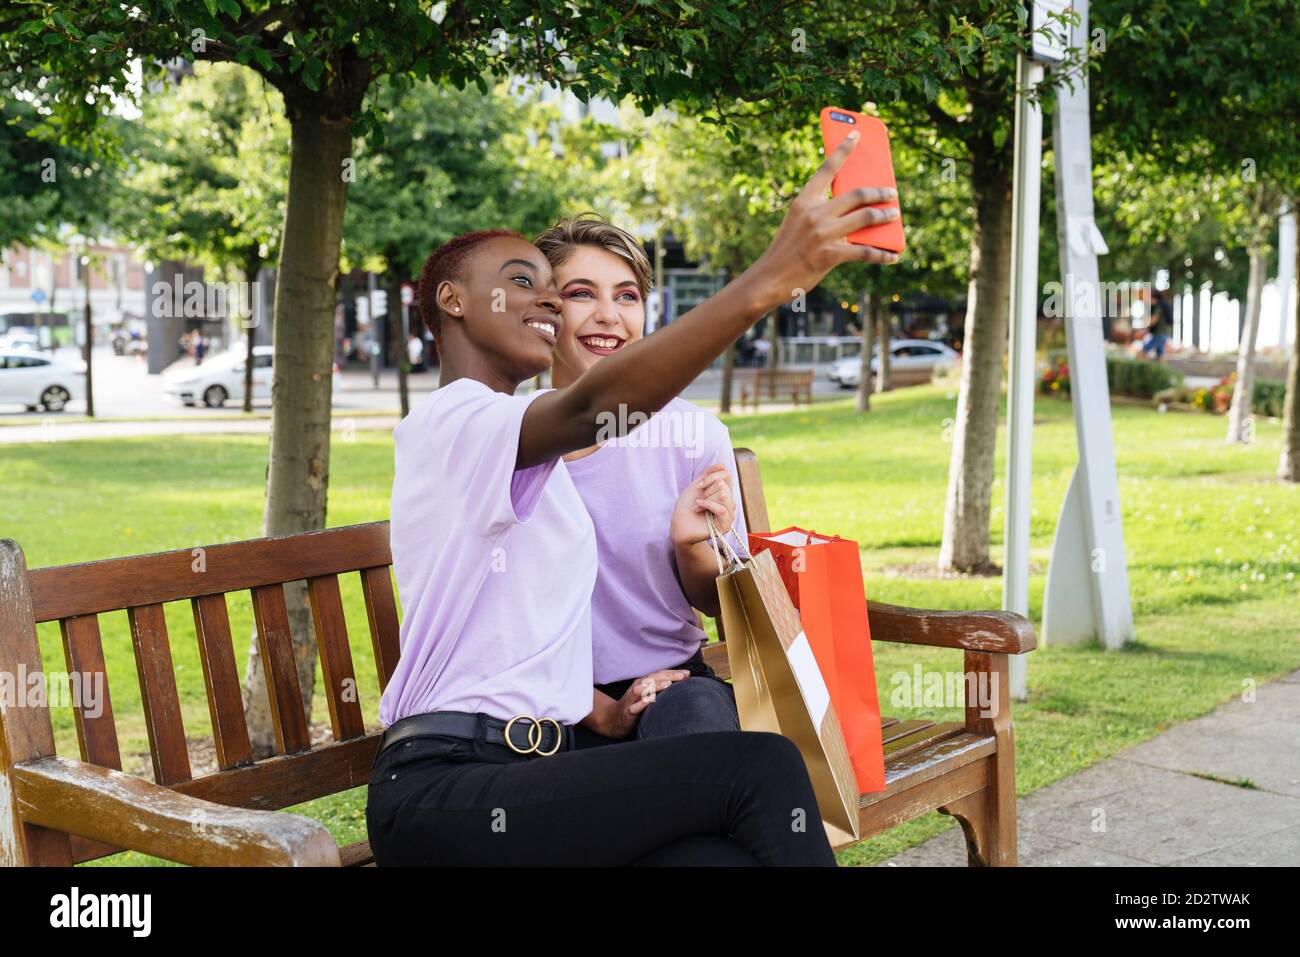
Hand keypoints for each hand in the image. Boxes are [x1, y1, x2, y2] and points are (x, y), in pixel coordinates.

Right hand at [601, 670, 690, 738]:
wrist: (613, 719)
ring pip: (641, 689)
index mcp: (643, 682)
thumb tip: (683, 681)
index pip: (659, 674)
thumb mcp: (647, 694)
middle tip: (682, 676)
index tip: (688, 673)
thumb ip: (661, 687)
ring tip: (667, 684)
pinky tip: (651, 699)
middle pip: (652, 678)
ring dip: (654, 686)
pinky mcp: (627, 712)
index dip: (673, 673)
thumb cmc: (635, 705)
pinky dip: (643, 702)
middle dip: (668, 676)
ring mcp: (631, 699)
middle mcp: (637, 688)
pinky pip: (634, 706)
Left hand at [670, 464, 735, 548]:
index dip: (712, 476)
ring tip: (697, 506)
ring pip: (724, 496)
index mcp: (724, 492)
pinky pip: (722, 509)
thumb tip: (722, 466)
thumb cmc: (687, 506)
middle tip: (698, 500)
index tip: (699, 485)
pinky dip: (707, 505)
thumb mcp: (697, 486)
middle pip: (724, 486)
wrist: (679, 523)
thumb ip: (709, 474)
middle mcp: (729, 502)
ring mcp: (729, 514)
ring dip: (706, 499)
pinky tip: (698, 507)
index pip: (727, 474)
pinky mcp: (725, 525)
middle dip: (706, 491)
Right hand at [747, 132, 899, 310]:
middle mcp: (814, 213)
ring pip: (865, 217)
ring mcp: (823, 234)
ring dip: (885, 215)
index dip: (844, 149)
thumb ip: (822, 213)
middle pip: (857, 194)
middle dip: (879, 192)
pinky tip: (894, 255)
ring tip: (894, 215)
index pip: (827, 168)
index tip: (857, 134)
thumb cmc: (787, 250)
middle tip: (892, 192)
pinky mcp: (830, 255)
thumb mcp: (798, 223)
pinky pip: (865, 251)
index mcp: (804, 201)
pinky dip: (883, 254)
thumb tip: (858, 212)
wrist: (769, 278)